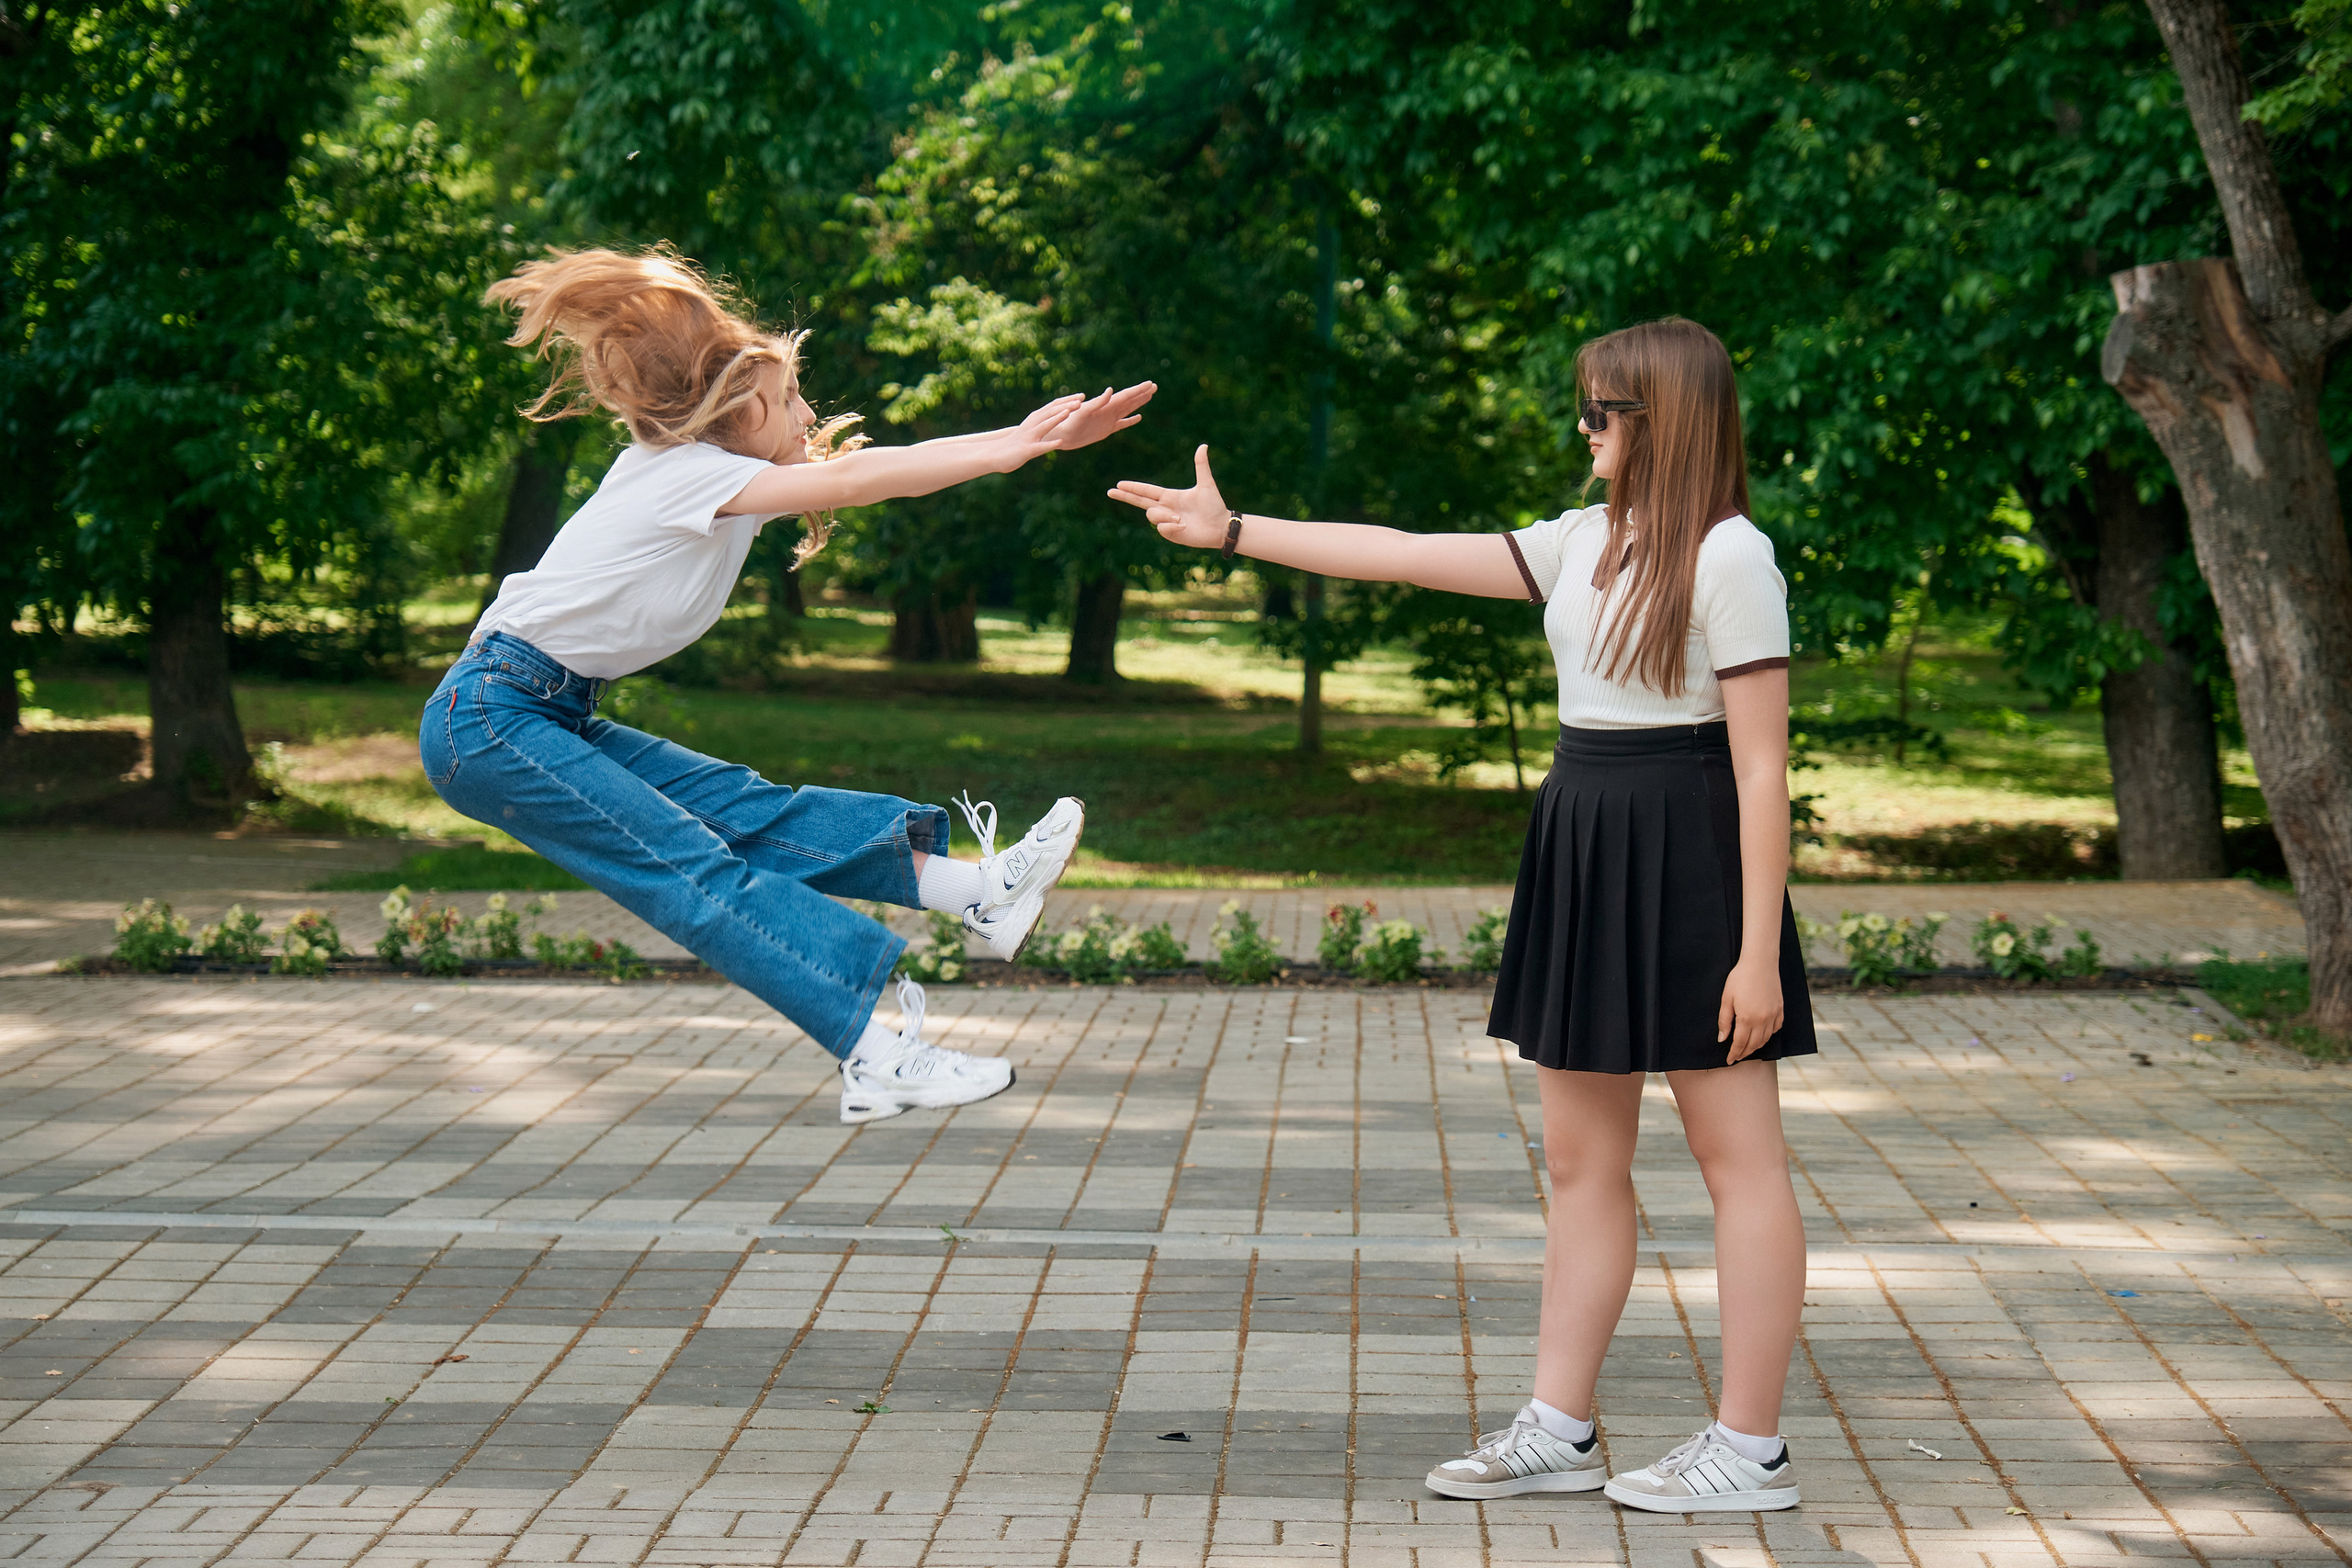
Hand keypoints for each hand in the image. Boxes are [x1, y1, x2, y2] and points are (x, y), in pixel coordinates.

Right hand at [993, 394, 1084, 470]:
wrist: (995, 454)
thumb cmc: (1016, 443)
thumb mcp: (1031, 429)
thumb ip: (1043, 422)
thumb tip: (1056, 415)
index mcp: (1034, 419)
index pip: (1053, 406)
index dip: (1068, 400)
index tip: (1082, 396)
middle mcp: (1032, 425)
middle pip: (1051, 412)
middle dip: (1066, 405)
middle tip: (1081, 400)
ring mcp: (1029, 436)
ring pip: (1045, 425)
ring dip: (1057, 418)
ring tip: (1069, 412)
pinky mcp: (1027, 449)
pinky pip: (1040, 447)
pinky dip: (1050, 444)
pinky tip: (1060, 442)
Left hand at [1048, 382, 1156, 450]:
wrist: (1059, 433)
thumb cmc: (1068, 420)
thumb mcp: (1083, 411)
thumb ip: (1098, 402)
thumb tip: (1111, 390)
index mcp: (1105, 405)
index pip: (1126, 395)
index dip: (1139, 390)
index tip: (1150, 383)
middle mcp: (1108, 410)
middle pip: (1129, 400)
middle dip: (1142, 393)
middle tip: (1155, 386)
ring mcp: (1108, 419)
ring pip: (1127, 409)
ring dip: (1138, 403)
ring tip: (1149, 396)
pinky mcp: (1105, 430)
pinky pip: (1122, 424)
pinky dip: (1130, 421)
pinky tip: (1139, 417)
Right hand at [1106, 445, 1230, 547]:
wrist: (1220, 526)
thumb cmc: (1214, 505)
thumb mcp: (1206, 484)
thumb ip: (1201, 466)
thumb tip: (1203, 445)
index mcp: (1170, 496)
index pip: (1147, 490)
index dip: (1133, 487)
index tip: (1119, 484)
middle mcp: (1166, 508)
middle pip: (1140, 501)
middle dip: (1125, 496)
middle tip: (1110, 492)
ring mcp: (1167, 522)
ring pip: (1152, 515)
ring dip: (1164, 515)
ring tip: (1181, 518)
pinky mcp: (1171, 534)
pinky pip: (1161, 528)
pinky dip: (1171, 526)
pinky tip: (1183, 526)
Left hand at [1717, 957, 1784, 1064]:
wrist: (1760, 962)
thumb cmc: (1740, 978)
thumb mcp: (1727, 999)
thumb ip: (1724, 1021)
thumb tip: (1722, 1039)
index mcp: (1747, 1019)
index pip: (1740, 1043)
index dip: (1734, 1054)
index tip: (1729, 1061)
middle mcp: (1763, 1020)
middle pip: (1754, 1044)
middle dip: (1745, 1053)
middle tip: (1737, 1057)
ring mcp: (1774, 1015)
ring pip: (1766, 1038)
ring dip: (1757, 1046)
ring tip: (1748, 1049)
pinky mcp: (1780, 1009)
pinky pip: (1776, 1028)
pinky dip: (1769, 1035)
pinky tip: (1763, 1036)